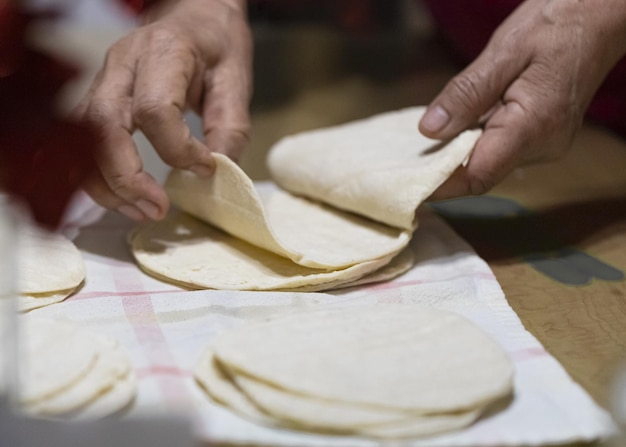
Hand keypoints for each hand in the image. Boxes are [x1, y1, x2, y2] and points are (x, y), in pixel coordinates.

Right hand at [76, 0, 251, 219]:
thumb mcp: (236, 78)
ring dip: (108, 185)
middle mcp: (122, 64)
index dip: (178, 149)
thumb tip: (218, 175)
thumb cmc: (215, 43)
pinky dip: (100, 177)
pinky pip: (84, 143)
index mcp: (164, 52)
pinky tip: (126, 197)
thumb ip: (230, 126)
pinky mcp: (98, 98)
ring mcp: (103, 80)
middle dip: (126, 178)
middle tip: (158, 209)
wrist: (193, 13)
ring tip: (143, 211)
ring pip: (84, 139)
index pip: (154, 109)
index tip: (206, 168)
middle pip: (103, 126)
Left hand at [419, 0, 625, 199]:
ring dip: (455, 156)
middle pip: (482, 172)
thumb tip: (429, 131)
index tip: (406, 183)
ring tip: (418, 148)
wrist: (602, 15)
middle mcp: (543, 146)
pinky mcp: (541, 137)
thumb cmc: (558, 23)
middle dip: (442, 170)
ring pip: (489, 162)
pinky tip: (450, 130)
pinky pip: (499, 149)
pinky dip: (472, 143)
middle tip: (403, 162)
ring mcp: (545, 144)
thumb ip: (466, 93)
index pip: (479, 174)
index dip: (441, 184)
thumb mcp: (504, 51)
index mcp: (534, 126)